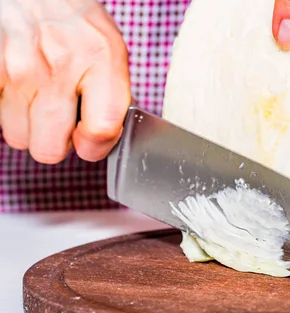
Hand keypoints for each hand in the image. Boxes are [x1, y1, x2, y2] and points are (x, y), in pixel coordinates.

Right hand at [0, 0, 130, 163]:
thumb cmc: (71, 20)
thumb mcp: (107, 47)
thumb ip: (111, 94)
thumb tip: (108, 136)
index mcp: (101, 59)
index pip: (101, 130)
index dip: (94, 147)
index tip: (89, 142)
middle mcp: (60, 64)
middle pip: (49, 148)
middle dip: (54, 140)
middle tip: (58, 116)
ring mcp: (19, 67)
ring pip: (18, 137)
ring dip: (27, 123)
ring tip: (36, 92)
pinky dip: (6, 106)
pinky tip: (17, 83)